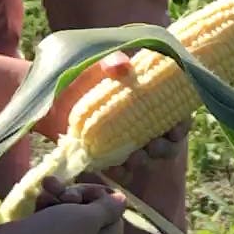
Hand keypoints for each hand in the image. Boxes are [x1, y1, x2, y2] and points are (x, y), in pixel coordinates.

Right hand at [12, 183, 126, 233]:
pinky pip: (53, 217)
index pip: (115, 219)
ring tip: (47, 186)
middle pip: (92, 213)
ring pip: (70, 211)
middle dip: (78, 194)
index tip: (89, 191)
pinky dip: (48, 204)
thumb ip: (109, 208)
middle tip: (66, 190)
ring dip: (60, 194)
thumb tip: (124, 201)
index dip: (103, 200)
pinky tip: (40, 197)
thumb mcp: (88, 217)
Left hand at [36, 51, 189, 182]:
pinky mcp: (111, 157)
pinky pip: (124, 170)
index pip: (178, 115)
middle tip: (153, 145)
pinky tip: (116, 168)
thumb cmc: (80, 77)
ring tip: (134, 157)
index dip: (181, 125)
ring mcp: (129, 142)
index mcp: (151, 99)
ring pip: (149, 157)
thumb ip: (111, 62)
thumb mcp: (97, 65)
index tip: (175, 128)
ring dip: (146, 159)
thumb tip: (123, 65)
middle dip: (165, 146)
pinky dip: (123, 171)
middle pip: (169, 141)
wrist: (51, 98)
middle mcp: (145, 123)